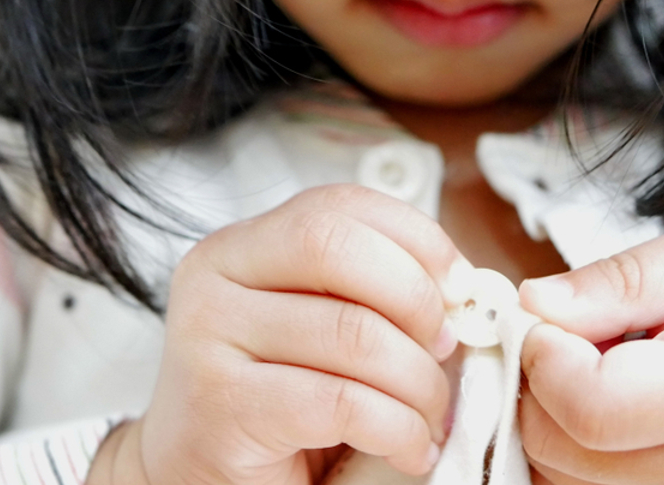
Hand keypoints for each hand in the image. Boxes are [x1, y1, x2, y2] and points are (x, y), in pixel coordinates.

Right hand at [92, 185, 465, 484]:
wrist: (201, 479)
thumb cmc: (276, 404)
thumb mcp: (319, 328)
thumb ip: (370, 293)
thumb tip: (463, 288)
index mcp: (241, 247)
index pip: (339, 206)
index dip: (416, 239)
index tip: (459, 287)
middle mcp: (215, 279)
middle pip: (338, 250)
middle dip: (416, 299)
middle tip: (445, 349)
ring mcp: (207, 341)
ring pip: (353, 334)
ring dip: (418, 382)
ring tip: (429, 416)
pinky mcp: (223, 408)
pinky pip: (342, 402)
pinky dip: (398, 429)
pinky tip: (408, 447)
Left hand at [517, 219, 663, 484]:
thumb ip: (623, 278)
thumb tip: (534, 302)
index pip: (592, 404)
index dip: (545, 358)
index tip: (552, 325)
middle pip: (560, 449)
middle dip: (538, 389)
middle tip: (571, 347)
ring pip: (557, 481)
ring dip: (550, 425)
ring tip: (600, 382)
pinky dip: (569, 458)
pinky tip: (605, 421)